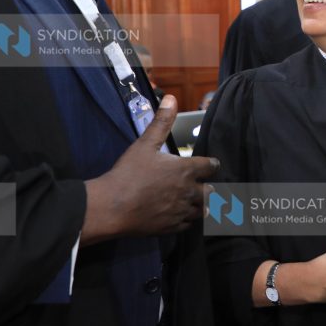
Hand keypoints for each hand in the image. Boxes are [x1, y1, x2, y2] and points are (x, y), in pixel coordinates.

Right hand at [82, 95, 219, 242]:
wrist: (113, 206)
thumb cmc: (129, 173)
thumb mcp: (145, 144)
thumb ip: (161, 122)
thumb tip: (171, 98)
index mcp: (185, 170)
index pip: (211, 166)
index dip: (212, 164)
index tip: (212, 164)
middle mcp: (188, 192)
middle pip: (212, 192)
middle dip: (210, 188)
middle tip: (207, 186)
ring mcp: (181, 211)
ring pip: (203, 211)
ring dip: (203, 206)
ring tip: (200, 202)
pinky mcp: (171, 227)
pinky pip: (188, 225)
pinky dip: (188, 220)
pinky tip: (183, 216)